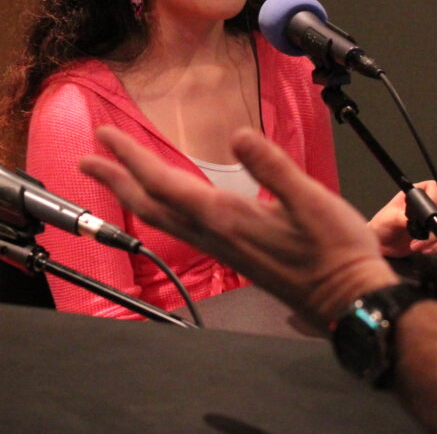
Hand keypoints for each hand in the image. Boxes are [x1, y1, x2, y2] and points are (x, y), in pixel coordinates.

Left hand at [80, 125, 399, 327]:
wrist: (348, 300)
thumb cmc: (336, 252)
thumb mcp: (310, 200)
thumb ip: (272, 167)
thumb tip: (240, 136)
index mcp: (227, 217)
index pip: (165, 183)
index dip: (132, 158)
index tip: (105, 137)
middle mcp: (216, 235)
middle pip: (151, 205)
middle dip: (117, 179)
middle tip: (88, 158)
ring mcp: (223, 248)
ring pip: (163, 219)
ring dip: (134, 194)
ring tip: (115, 177)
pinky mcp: (234, 256)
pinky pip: (183, 228)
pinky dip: (161, 209)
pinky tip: (166, 204)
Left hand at [368, 180, 436, 257]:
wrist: (382, 245)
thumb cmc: (381, 226)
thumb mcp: (389, 219)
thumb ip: (402, 217)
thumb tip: (414, 219)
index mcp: (413, 195)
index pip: (433, 187)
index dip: (435, 196)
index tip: (430, 209)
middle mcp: (424, 206)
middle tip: (426, 230)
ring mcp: (429, 220)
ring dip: (435, 237)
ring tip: (417, 244)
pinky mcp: (432, 235)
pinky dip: (436, 246)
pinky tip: (423, 249)